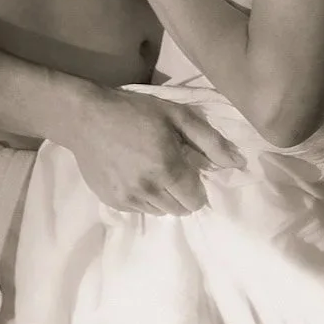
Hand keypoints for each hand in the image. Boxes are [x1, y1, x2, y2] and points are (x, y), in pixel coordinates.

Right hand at [59, 81, 243, 216]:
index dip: (197, 186)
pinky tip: (135, 175)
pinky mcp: (112, 202)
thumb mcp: (177, 116)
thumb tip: (238, 163)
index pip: (196, 200)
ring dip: (163, 197)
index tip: (188, 169)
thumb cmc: (135, 112)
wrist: (85, 118)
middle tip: (171, 168)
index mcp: (167, 168)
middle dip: (182, 192)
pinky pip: (140, 210)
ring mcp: (127, 198)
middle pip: (180, 209)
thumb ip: (210, 142)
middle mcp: (148, 189)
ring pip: (161, 212)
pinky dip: (144, 197)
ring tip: (152, 171)